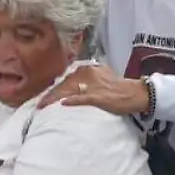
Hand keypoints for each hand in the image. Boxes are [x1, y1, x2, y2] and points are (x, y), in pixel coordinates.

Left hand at [38, 64, 152, 115]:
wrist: (135, 93)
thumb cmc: (118, 87)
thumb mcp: (101, 76)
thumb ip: (87, 78)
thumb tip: (74, 85)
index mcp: (88, 69)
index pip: (67, 78)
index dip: (55, 88)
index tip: (45, 96)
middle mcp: (88, 74)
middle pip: (64, 84)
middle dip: (51, 95)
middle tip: (40, 104)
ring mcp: (93, 85)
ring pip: (68, 91)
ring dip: (54, 98)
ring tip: (43, 106)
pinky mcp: (98, 96)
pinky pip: (82, 98)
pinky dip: (72, 101)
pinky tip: (62, 104)